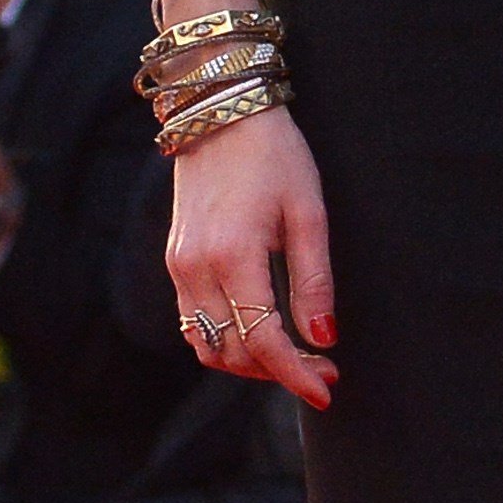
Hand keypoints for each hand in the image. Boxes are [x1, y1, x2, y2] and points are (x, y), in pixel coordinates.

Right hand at [162, 106, 337, 408]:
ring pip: (207, 346)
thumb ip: (314, 281)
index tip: (327, 390)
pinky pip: (193, 323)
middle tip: (323, 366)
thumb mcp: (308, 213)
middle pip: (233, 353)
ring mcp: (179, 267)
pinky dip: (225, 339)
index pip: (263, 342)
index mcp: (233, 257)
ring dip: (249, 362)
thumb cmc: (274, 155)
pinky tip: (259, 329)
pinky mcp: (175, 261)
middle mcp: (196, 269)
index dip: (296, 375)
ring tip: (293, 354)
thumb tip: (323, 340)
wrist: (220, 111)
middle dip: (279, 371)